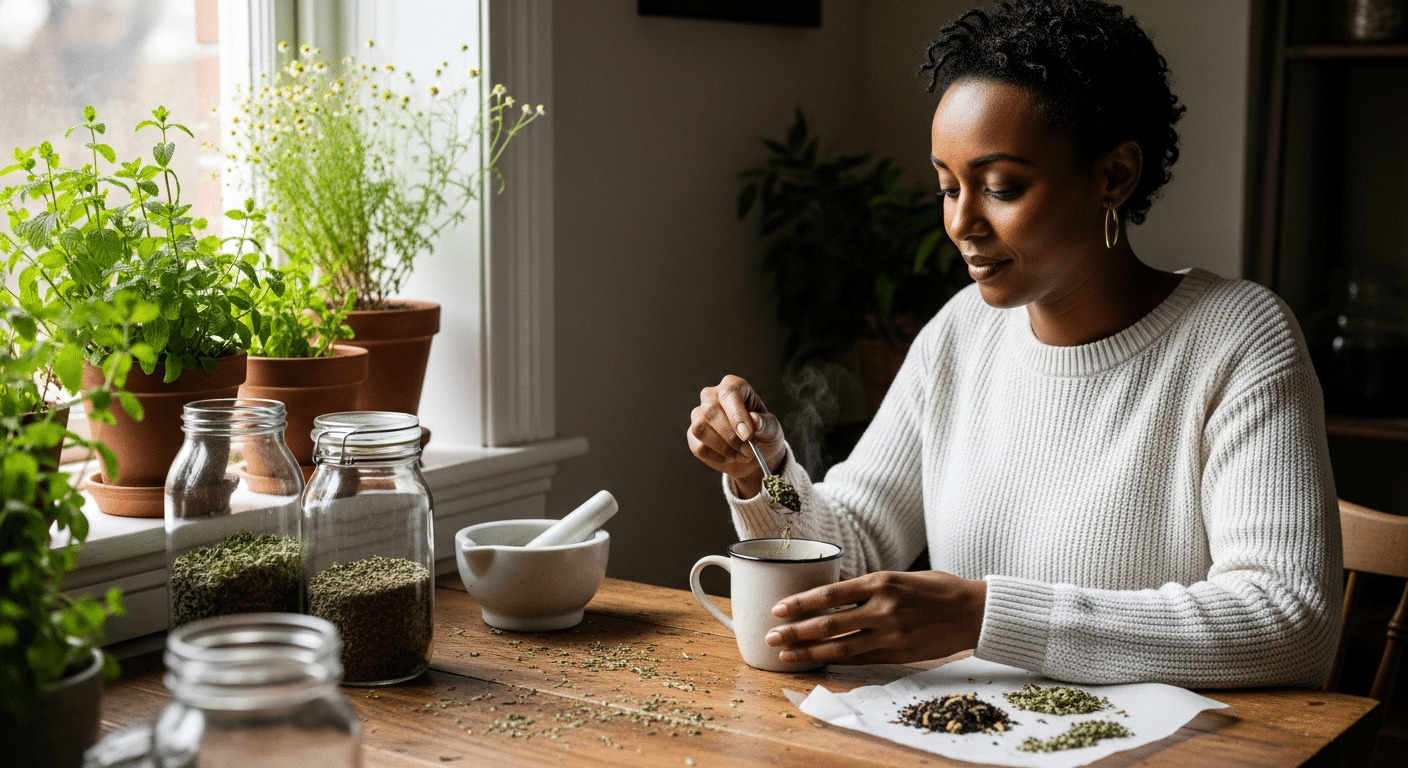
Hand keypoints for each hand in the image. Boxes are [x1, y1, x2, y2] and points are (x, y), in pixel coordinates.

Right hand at [687, 374, 785, 497]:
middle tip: (749, 451)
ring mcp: (699, 415)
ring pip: (700, 428)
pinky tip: (730, 457)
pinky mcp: (693, 435)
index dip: (736, 414)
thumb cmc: (763, 434)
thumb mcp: (772, 428)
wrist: (753, 456)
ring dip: (724, 448)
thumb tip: (754, 421)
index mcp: (733, 386)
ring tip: (743, 455)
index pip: (729, 393)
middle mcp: (712, 396)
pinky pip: (699, 447)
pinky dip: (718, 457)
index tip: (747, 435)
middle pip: (710, 410)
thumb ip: (765, 424)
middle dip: (730, 435)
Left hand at [764, 571, 986, 664]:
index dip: (801, 603)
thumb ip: (866, 585)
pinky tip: (818, 662)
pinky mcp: (898, 654)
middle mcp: (883, 609)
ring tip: (785, 655)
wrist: (974, 612)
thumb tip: (832, 587)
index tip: (778, 609)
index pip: (831, 594)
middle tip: (771, 636)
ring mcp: (891, 634)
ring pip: (840, 648)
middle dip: (795, 632)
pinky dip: (836, 661)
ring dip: (809, 652)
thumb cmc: (936, 589)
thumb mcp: (899, 576)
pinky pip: (860, 659)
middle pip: (829, 624)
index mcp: (881, 582)